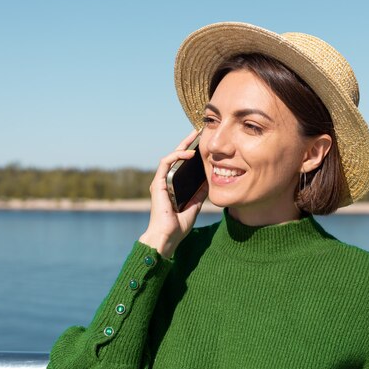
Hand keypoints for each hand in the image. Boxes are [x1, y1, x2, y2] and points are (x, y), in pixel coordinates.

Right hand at [139, 130, 208, 257]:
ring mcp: (160, 181)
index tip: (202, 144)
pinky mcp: (157, 183)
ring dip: (183, 145)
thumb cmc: (178, 225)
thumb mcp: (195, 205)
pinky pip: (166, 163)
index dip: (191, 153)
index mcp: (173, 186)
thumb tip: (210, 180)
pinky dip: (177, 156)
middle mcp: (165, 181)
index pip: (182, 165)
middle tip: (198, 131)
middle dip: (187, 143)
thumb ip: (200, 192)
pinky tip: (189, 153)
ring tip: (194, 136)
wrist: (168, 236)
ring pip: (171, 157)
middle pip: (177, 157)